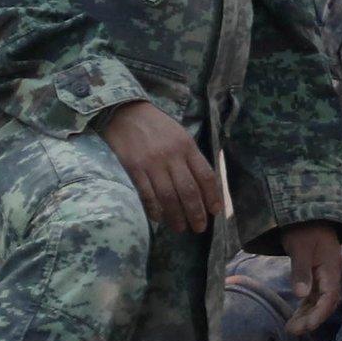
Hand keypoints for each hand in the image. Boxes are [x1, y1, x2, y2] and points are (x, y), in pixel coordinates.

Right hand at [100, 100, 224, 233]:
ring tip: (181, 228)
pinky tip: (159, 219)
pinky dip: (154, 209)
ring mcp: (152, 163)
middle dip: (196, 212)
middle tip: (200, 228)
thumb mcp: (180, 135)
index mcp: (187, 146)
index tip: (216, 211)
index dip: (213, 196)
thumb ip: (191, 157)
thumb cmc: (156, 126)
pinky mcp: (133, 168)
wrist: (125, 112)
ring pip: (168, 196)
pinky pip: (146, 194)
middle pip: (188, 190)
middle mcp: (172, 156)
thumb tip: (203, 184)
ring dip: (176, 216)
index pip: (206, 176)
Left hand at [281, 222, 341, 334]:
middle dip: (312, 318)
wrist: (309, 215)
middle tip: (293, 330)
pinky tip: (296, 316)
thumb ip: (301, 271)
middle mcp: (331, 275)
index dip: (320, 313)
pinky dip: (306, 307)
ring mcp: (325, 276)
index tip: (307, 326)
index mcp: (331, 268)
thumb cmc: (304, 229)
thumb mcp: (300, 248)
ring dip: (308, 315)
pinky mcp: (317, 275)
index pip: (329, 296)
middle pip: (326, 302)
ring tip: (291, 328)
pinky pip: (315, 296)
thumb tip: (300, 295)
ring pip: (320, 301)